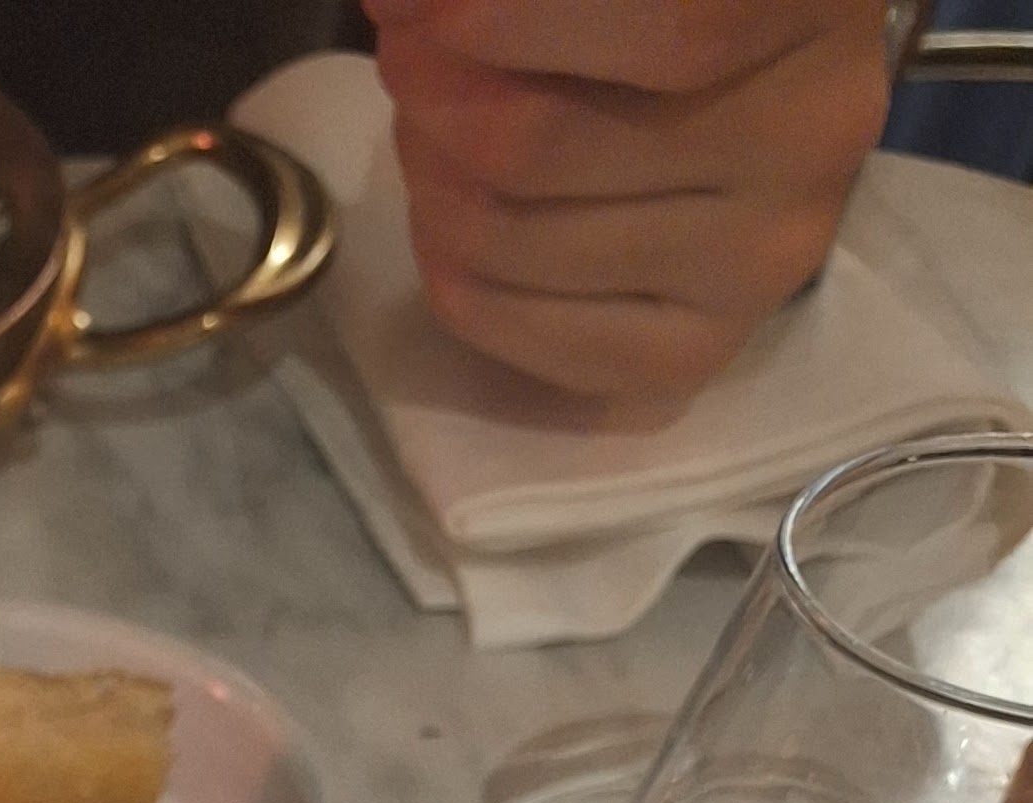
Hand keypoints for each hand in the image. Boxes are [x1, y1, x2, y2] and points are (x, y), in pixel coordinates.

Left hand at [368, 0, 895, 405]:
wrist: (754, 88)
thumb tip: (405, 4)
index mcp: (815, 4)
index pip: (674, 28)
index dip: (514, 21)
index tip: (403, 5)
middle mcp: (811, 138)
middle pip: (547, 145)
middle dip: (438, 98)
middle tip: (405, 56)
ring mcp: (758, 261)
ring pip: (518, 237)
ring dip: (432, 178)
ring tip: (428, 124)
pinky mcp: (692, 352)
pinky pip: (523, 332)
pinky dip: (448, 273)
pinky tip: (446, 216)